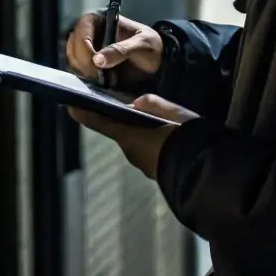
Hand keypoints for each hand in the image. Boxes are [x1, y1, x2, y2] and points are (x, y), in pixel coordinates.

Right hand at [65, 12, 162, 91]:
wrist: (158, 64)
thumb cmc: (151, 47)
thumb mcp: (141, 45)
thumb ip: (121, 50)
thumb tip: (98, 60)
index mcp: (101, 19)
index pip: (82, 29)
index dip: (84, 46)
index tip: (95, 62)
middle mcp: (90, 32)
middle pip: (73, 45)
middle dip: (83, 61)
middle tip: (98, 75)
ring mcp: (87, 48)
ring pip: (73, 59)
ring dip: (83, 71)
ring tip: (101, 79)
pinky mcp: (89, 64)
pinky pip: (78, 70)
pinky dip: (85, 77)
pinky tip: (98, 82)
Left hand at [68, 95, 197, 178]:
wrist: (204, 174)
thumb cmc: (186, 139)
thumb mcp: (174, 113)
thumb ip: (154, 105)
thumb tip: (139, 102)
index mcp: (129, 136)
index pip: (99, 122)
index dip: (84, 113)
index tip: (72, 105)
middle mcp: (131, 152)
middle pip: (120, 130)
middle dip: (122, 119)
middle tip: (130, 105)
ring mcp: (143, 164)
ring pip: (136, 141)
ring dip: (140, 131)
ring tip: (155, 119)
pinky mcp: (155, 171)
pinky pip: (148, 151)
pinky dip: (151, 142)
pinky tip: (166, 136)